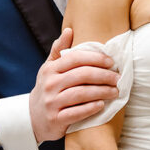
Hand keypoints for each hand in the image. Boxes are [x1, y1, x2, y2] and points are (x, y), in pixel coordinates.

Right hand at [29, 28, 119, 143]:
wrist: (32, 118)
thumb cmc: (47, 88)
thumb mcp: (49, 68)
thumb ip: (59, 50)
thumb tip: (69, 30)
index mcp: (50, 69)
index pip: (75, 58)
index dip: (95, 58)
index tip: (111, 62)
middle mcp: (49, 84)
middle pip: (81, 75)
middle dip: (103, 75)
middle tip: (118, 78)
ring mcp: (51, 102)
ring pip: (80, 94)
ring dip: (101, 92)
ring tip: (115, 92)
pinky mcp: (55, 119)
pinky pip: (76, 113)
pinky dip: (90, 108)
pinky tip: (102, 105)